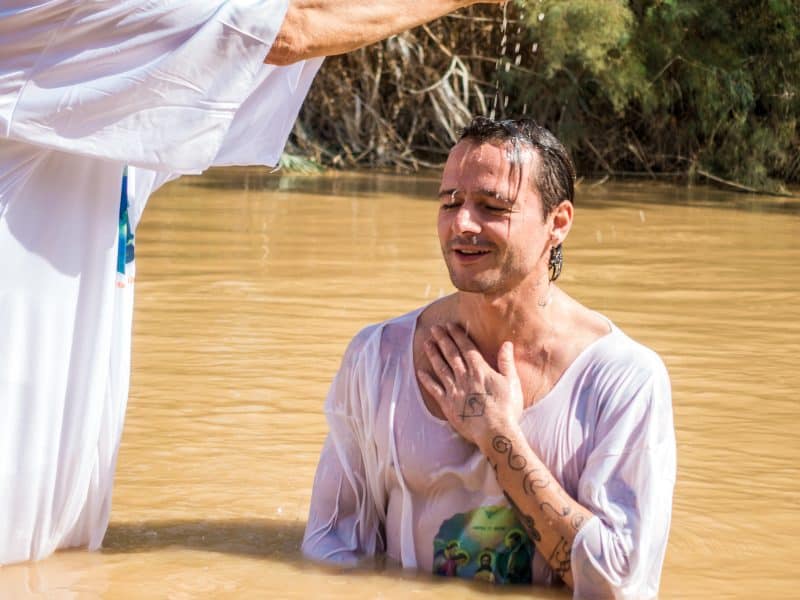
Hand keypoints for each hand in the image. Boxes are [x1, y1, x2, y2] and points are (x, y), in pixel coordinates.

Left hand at [418, 322, 522, 450]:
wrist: (495, 432)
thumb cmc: (507, 408)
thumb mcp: (511, 382)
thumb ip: (506, 362)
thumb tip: (506, 343)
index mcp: (480, 370)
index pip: (466, 348)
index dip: (457, 335)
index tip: (450, 325)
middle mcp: (465, 377)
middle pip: (451, 354)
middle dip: (442, 339)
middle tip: (434, 328)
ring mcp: (455, 390)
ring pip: (441, 368)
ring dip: (433, 354)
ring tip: (426, 343)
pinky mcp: (448, 404)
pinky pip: (434, 390)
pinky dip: (427, 380)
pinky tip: (420, 372)